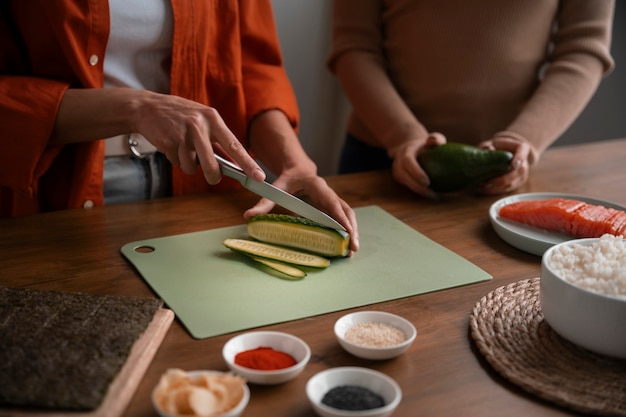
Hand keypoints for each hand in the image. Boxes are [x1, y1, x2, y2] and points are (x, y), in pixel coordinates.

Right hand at [134, 91, 264, 183]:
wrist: (148, 107)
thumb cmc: (180, 116)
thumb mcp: (202, 120)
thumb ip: (217, 141)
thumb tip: (234, 165)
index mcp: (213, 119)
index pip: (235, 145)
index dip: (248, 163)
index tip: (259, 176)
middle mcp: (199, 125)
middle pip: (212, 164)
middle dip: (213, 176)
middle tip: (214, 178)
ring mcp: (183, 134)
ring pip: (192, 167)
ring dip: (188, 164)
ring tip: (182, 148)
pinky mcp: (168, 142)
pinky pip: (177, 163)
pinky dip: (175, 159)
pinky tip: (171, 145)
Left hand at [243, 173, 359, 253]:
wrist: (297, 169)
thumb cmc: (288, 178)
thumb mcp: (276, 187)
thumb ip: (264, 202)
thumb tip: (248, 216)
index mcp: (318, 186)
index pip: (333, 203)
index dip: (341, 218)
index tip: (347, 231)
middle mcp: (329, 193)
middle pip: (346, 211)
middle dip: (351, 229)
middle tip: (353, 248)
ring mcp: (332, 200)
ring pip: (348, 215)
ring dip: (351, 232)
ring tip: (351, 251)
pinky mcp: (331, 207)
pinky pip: (342, 219)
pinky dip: (346, 231)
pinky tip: (345, 245)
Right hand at [388, 132, 446, 197]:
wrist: (408, 147)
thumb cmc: (425, 144)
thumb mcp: (431, 139)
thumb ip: (435, 138)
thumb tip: (437, 142)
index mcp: (406, 152)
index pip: (408, 162)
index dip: (416, 172)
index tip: (427, 182)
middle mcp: (398, 162)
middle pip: (404, 177)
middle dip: (417, 187)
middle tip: (432, 194)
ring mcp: (397, 171)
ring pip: (405, 183)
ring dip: (418, 191)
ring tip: (433, 196)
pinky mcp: (399, 178)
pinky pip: (407, 186)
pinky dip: (418, 191)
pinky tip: (431, 195)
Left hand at [477, 135, 530, 193]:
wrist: (503, 153)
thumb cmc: (496, 147)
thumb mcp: (490, 143)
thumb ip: (488, 146)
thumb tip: (488, 150)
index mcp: (521, 148)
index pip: (523, 150)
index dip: (519, 158)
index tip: (513, 165)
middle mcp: (524, 162)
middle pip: (516, 172)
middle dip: (500, 179)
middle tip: (485, 181)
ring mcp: (522, 174)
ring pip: (511, 183)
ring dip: (496, 187)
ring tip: (481, 187)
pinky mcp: (517, 183)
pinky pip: (508, 189)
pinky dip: (495, 191)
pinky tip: (484, 190)